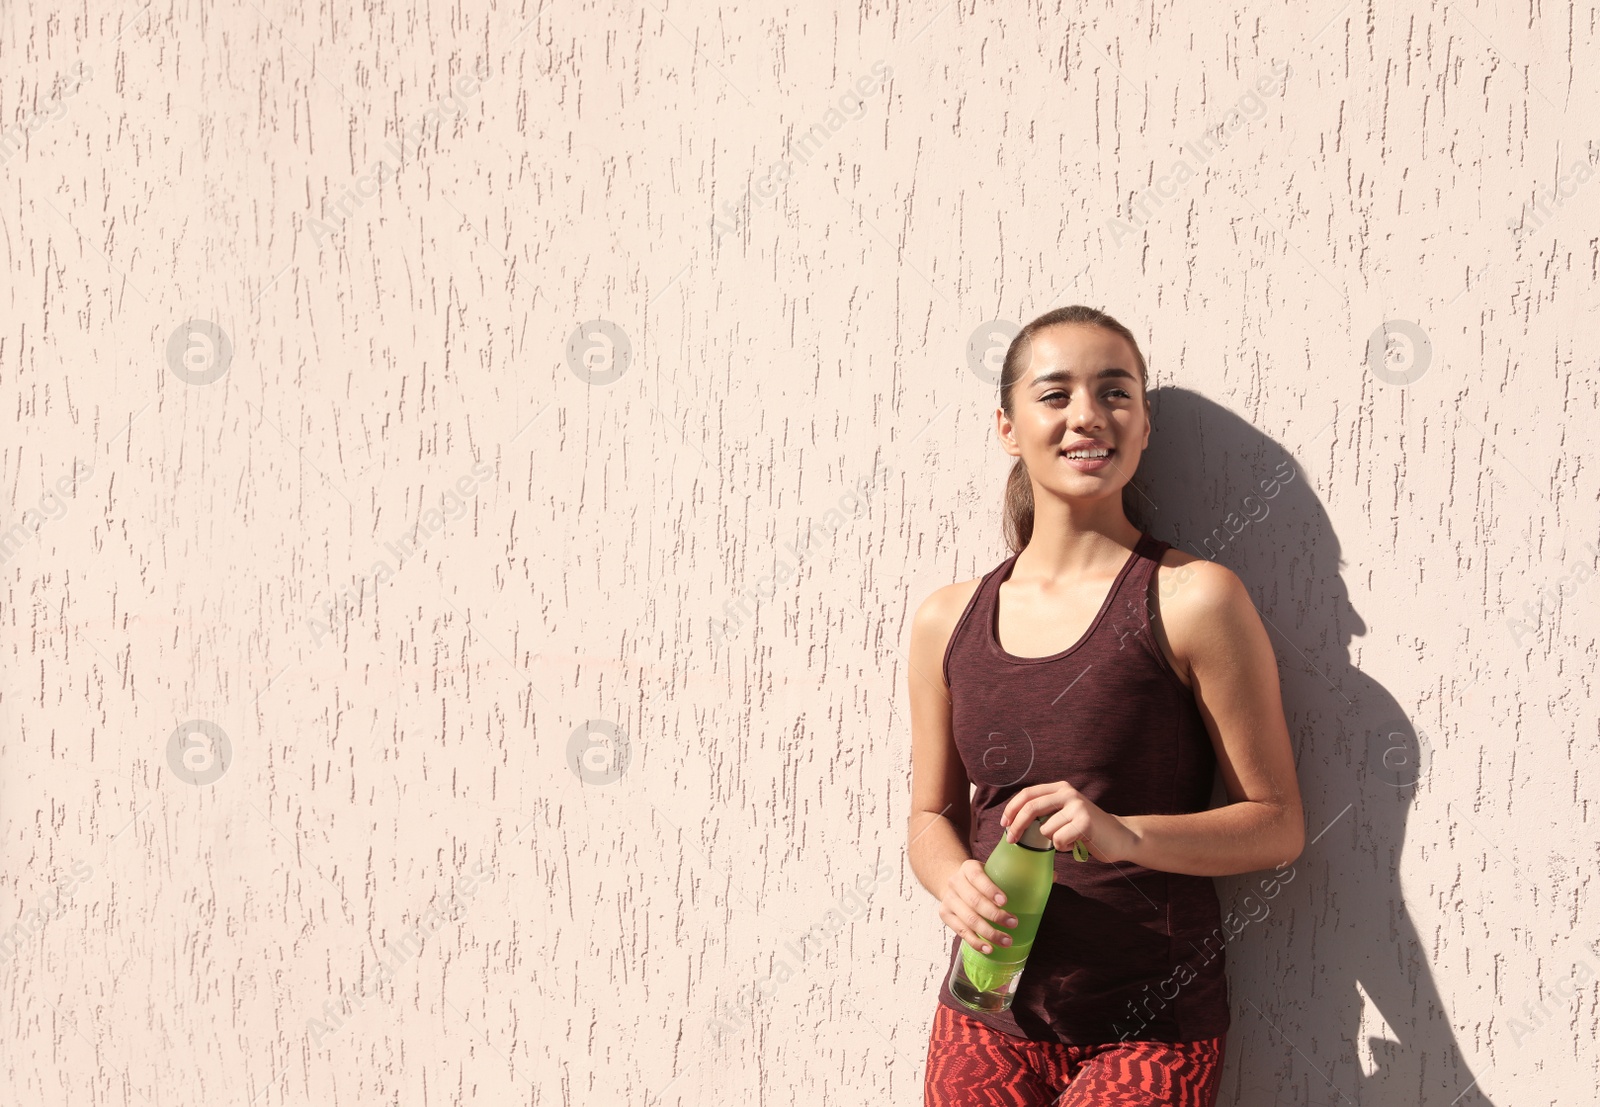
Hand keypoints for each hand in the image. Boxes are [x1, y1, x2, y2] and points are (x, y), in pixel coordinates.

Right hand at [938, 858, 1018, 954]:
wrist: (954, 883)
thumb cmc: (980, 879)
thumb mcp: (992, 870)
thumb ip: (1015, 874)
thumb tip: (1051, 879)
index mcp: (968, 868)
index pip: (977, 876)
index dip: (990, 890)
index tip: (1005, 901)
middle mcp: (955, 882)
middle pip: (974, 901)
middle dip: (995, 915)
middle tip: (1013, 923)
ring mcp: (949, 900)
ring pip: (968, 919)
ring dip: (988, 932)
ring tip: (1006, 941)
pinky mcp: (946, 915)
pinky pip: (961, 931)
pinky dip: (975, 942)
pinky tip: (989, 948)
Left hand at [999, 781, 1139, 863]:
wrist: (1120, 836)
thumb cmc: (1087, 829)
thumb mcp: (1065, 813)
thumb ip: (1045, 812)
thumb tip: (1013, 822)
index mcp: (1060, 788)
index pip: (1027, 794)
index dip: (1011, 808)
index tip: (1004, 824)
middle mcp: (1068, 793)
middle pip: (1030, 808)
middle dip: (1017, 826)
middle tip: (1011, 840)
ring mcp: (1077, 806)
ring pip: (1045, 829)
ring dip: (1051, 841)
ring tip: (1067, 840)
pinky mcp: (1084, 822)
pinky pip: (1058, 840)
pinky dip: (1063, 848)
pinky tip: (1076, 844)